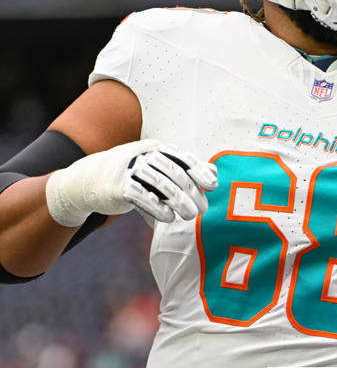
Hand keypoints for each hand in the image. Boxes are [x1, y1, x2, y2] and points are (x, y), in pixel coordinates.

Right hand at [46, 139, 217, 226]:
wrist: (89, 180)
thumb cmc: (131, 176)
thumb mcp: (156, 170)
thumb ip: (183, 171)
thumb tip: (214, 174)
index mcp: (154, 149)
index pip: (182, 158)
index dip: (199, 171)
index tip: (212, 186)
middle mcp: (142, 155)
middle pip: (174, 173)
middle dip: (192, 192)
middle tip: (202, 210)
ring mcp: (128, 169)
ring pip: (160, 184)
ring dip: (179, 202)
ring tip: (189, 216)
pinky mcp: (117, 186)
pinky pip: (142, 197)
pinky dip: (158, 208)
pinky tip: (168, 218)